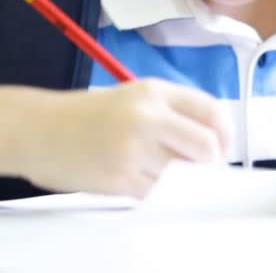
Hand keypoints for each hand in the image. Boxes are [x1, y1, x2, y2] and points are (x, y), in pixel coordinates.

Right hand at [4, 79, 232, 198]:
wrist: (41, 130)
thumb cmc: (93, 114)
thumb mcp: (138, 98)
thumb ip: (176, 114)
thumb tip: (214, 145)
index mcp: (155, 92)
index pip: (211, 110)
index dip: (226, 133)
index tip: (224, 147)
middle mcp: (148, 117)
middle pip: (206, 146)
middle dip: (211, 161)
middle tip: (202, 167)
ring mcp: (134, 149)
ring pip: (183, 174)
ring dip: (182, 178)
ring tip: (162, 170)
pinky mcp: (120, 178)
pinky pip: (158, 192)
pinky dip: (159, 191)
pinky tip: (143, 179)